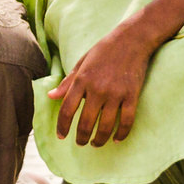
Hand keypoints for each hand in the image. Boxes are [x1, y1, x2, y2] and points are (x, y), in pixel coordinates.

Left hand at [48, 20, 157, 145]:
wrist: (132, 39)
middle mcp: (97, 89)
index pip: (67, 109)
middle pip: (86, 123)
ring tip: (96, 144)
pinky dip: (122, 133)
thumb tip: (51, 96)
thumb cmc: (104, 50)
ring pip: (106, 126)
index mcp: (82, 80)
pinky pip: (127, 121)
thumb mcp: (82, 63)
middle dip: (81, 137)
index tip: (61, 136)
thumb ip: (67, 82)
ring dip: (100, 139)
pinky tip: (116, 139)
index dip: (62, 126)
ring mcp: (116, 93)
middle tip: (80, 143)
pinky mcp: (132, 95)